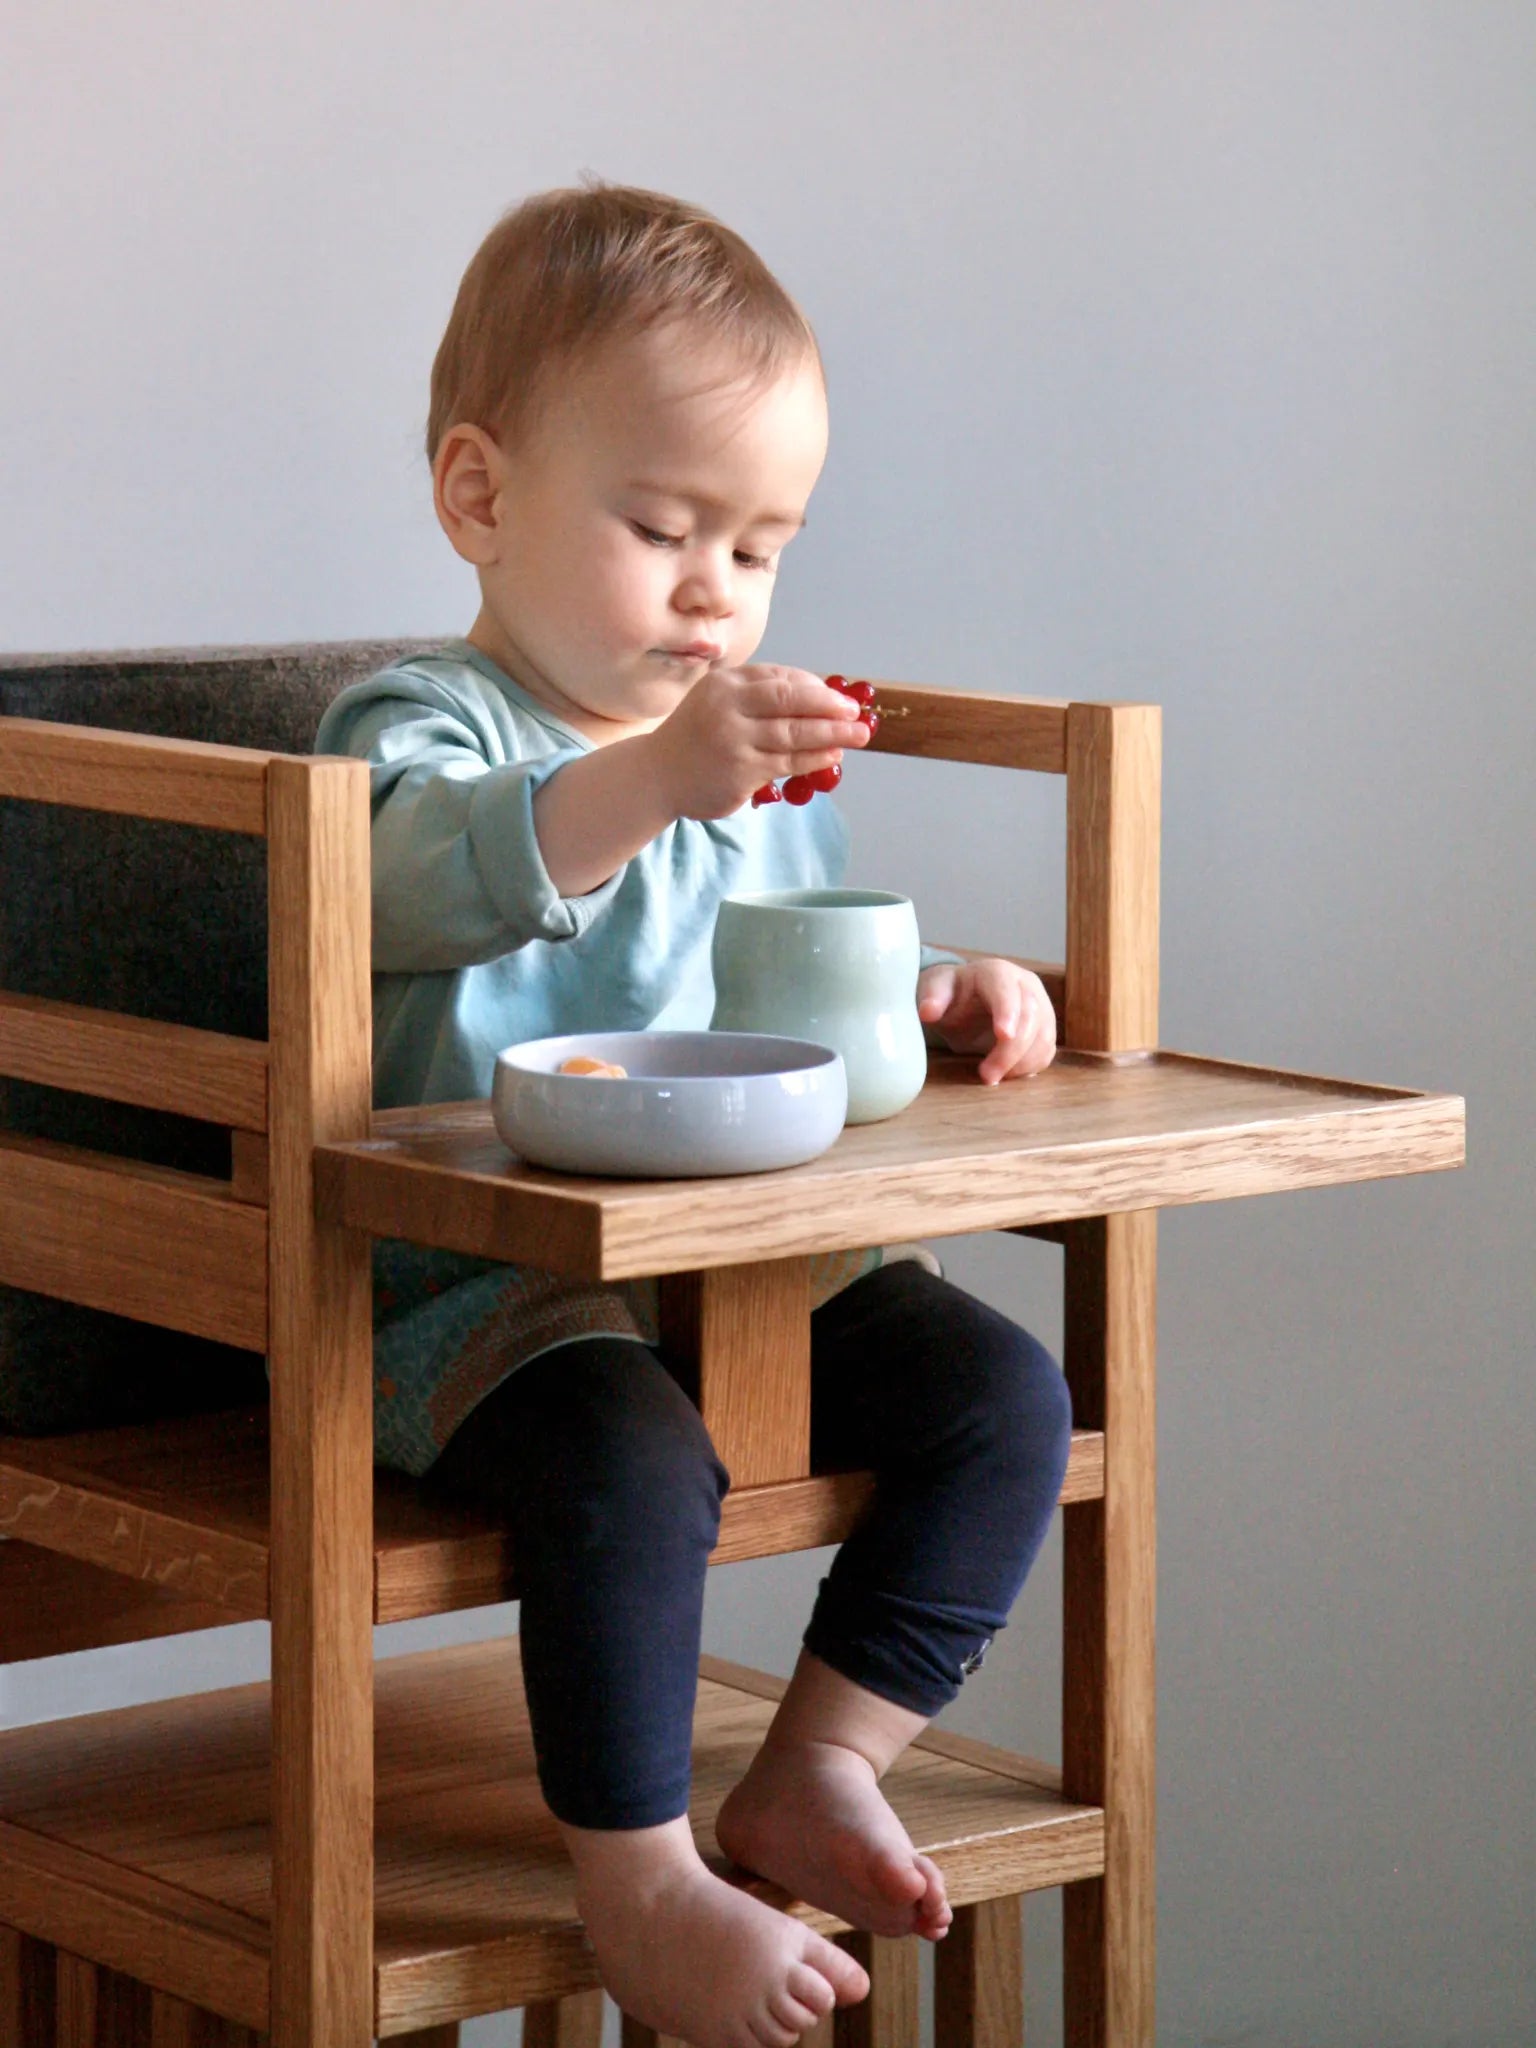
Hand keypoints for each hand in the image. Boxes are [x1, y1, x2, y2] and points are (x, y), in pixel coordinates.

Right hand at [646, 665, 868, 819]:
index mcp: (727, 684)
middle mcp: (728, 707)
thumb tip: (819, 695)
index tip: (841, 700)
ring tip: (859, 735)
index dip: (817, 689)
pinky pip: (787, 763)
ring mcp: (734, 740)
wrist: (657, 775)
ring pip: (794, 734)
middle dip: (831, 707)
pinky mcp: (740, 772)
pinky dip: (814, 759)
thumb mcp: (721, 701)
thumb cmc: (698, 736)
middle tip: (857, 714)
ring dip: (832, 734)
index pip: (781, 679)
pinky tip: (832, 756)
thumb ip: (760, 696)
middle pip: (792, 701)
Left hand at [916, 959, 1056, 1084]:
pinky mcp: (1045, 1028)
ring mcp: (1041, 1006)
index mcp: (997, 972)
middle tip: (987, 1076)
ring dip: (1022, 1062)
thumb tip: (928, 1011)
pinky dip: (1030, 1066)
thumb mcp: (936, 990)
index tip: (1003, 1036)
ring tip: (993, 1078)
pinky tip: (1008, 1074)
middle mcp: (1025, 985)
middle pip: (1030, 1016)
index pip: (1007, 990)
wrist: (965, 1002)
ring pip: (1044, 1036)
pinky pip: (1046, 1050)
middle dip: (1011, 1050)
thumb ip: (933, 996)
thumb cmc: (951, 994)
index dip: (1008, 1012)